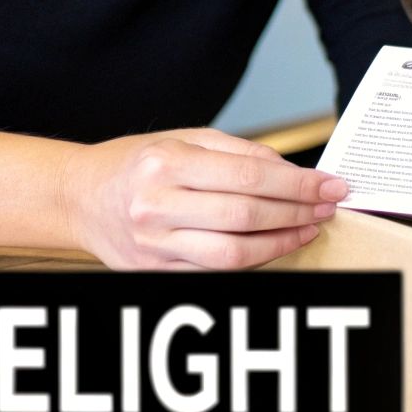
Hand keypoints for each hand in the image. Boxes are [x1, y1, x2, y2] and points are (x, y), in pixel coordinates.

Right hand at [60, 127, 346, 268]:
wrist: (81, 198)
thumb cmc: (135, 164)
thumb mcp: (181, 140)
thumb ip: (236, 152)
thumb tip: (290, 170)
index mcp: (165, 163)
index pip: (248, 176)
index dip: (297, 183)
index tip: (330, 184)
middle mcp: (156, 205)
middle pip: (245, 215)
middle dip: (296, 212)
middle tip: (327, 206)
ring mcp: (154, 244)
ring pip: (234, 253)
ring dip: (281, 242)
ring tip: (307, 228)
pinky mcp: (155, 271)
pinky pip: (216, 271)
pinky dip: (253, 260)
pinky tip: (274, 245)